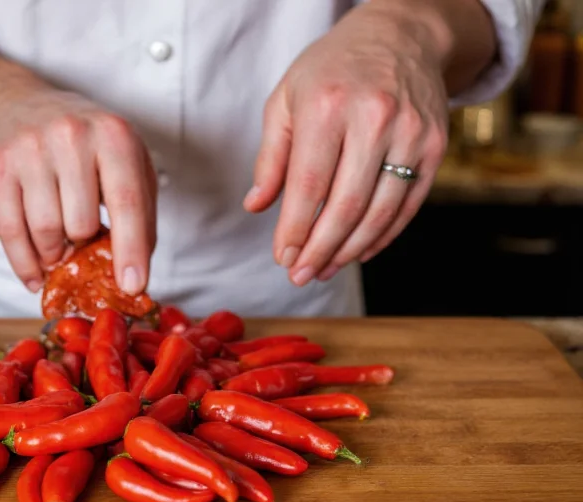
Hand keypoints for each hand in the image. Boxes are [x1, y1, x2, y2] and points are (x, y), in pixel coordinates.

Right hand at [0, 84, 156, 293]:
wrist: (12, 103)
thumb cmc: (78, 142)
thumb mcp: (121, 159)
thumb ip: (138, 209)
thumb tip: (136, 271)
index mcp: (113, 134)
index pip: (127, 202)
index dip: (132, 250)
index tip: (133, 286)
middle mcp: (72, 135)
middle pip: (82, 225)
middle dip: (83, 244)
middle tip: (79, 239)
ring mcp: (30, 149)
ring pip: (47, 233)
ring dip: (54, 253)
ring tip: (57, 246)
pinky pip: (11, 234)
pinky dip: (25, 265)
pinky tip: (35, 275)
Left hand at [244, 0, 450, 285]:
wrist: (401, 35)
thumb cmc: (332, 70)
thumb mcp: (286, 100)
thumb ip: (271, 156)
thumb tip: (257, 206)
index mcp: (328, 106)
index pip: (309, 185)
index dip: (295, 230)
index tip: (282, 257)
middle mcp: (374, 118)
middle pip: (346, 205)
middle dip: (320, 250)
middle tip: (301, 275)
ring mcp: (410, 133)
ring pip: (380, 211)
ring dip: (349, 250)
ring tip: (326, 269)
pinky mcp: (435, 146)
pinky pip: (408, 205)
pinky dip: (383, 236)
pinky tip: (359, 251)